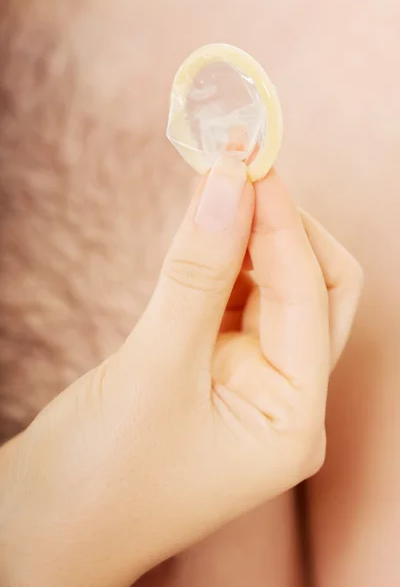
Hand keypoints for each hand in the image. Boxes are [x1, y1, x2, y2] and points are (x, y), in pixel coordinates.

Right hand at [0, 158, 362, 586]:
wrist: (40, 529)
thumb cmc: (97, 476)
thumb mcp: (153, 367)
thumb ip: (196, 271)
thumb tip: (229, 182)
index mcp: (293, 421)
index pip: (309, 297)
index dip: (279, 221)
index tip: (248, 157)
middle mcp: (286, 404)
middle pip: (315, 291)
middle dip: (281, 228)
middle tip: (238, 171)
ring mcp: (252, 388)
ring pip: (275, 291)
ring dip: (252, 238)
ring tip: (218, 189)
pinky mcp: (216, 373)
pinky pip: (237, 303)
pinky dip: (226, 261)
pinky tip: (206, 232)